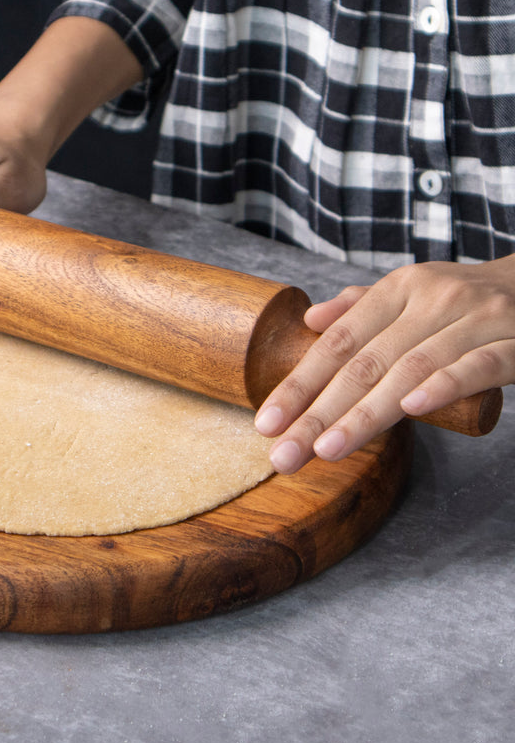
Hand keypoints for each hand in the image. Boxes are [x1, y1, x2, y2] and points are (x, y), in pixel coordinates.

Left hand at [254, 256, 514, 473]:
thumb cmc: (465, 301)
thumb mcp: (412, 293)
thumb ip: (361, 308)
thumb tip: (311, 320)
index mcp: (399, 289)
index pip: (338, 343)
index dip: (299, 383)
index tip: (267, 422)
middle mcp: (433, 300)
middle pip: (365, 364)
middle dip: (319, 413)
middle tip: (285, 453)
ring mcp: (476, 319)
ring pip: (411, 370)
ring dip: (366, 414)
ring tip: (327, 449)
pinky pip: (476, 367)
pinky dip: (444, 386)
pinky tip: (410, 411)